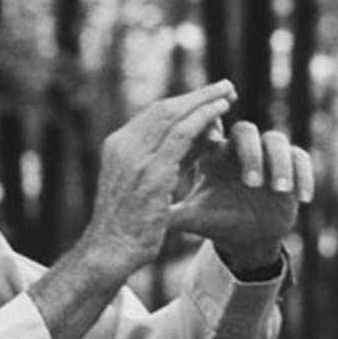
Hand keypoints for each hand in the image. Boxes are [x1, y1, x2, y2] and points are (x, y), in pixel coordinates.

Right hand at [83, 80, 238, 279]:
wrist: (108, 251)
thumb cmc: (126, 227)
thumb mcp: (143, 187)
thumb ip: (166, 162)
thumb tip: (198, 141)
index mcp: (116, 148)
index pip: (152, 116)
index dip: (182, 104)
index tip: (206, 99)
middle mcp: (122, 146)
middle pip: (163, 109)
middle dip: (196, 95)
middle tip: (224, 86)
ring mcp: (135, 157)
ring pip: (174, 115)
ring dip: (204, 100)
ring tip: (229, 92)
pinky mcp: (152, 170)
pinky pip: (182, 133)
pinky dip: (203, 116)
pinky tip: (222, 109)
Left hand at [169, 121, 313, 270]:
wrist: (247, 236)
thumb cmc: (215, 220)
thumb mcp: (189, 217)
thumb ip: (165, 211)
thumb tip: (133, 217)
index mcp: (214, 153)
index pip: (212, 129)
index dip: (212, 129)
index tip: (213, 143)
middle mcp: (241, 148)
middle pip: (245, 131)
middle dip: (249, 151)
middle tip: (251, 181)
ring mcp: (269, 155)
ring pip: (275, 140)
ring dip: (277, 163)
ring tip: (273, 189)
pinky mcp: (292, 167)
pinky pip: (301, 160)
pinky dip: (303, 175)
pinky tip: (300, 197)